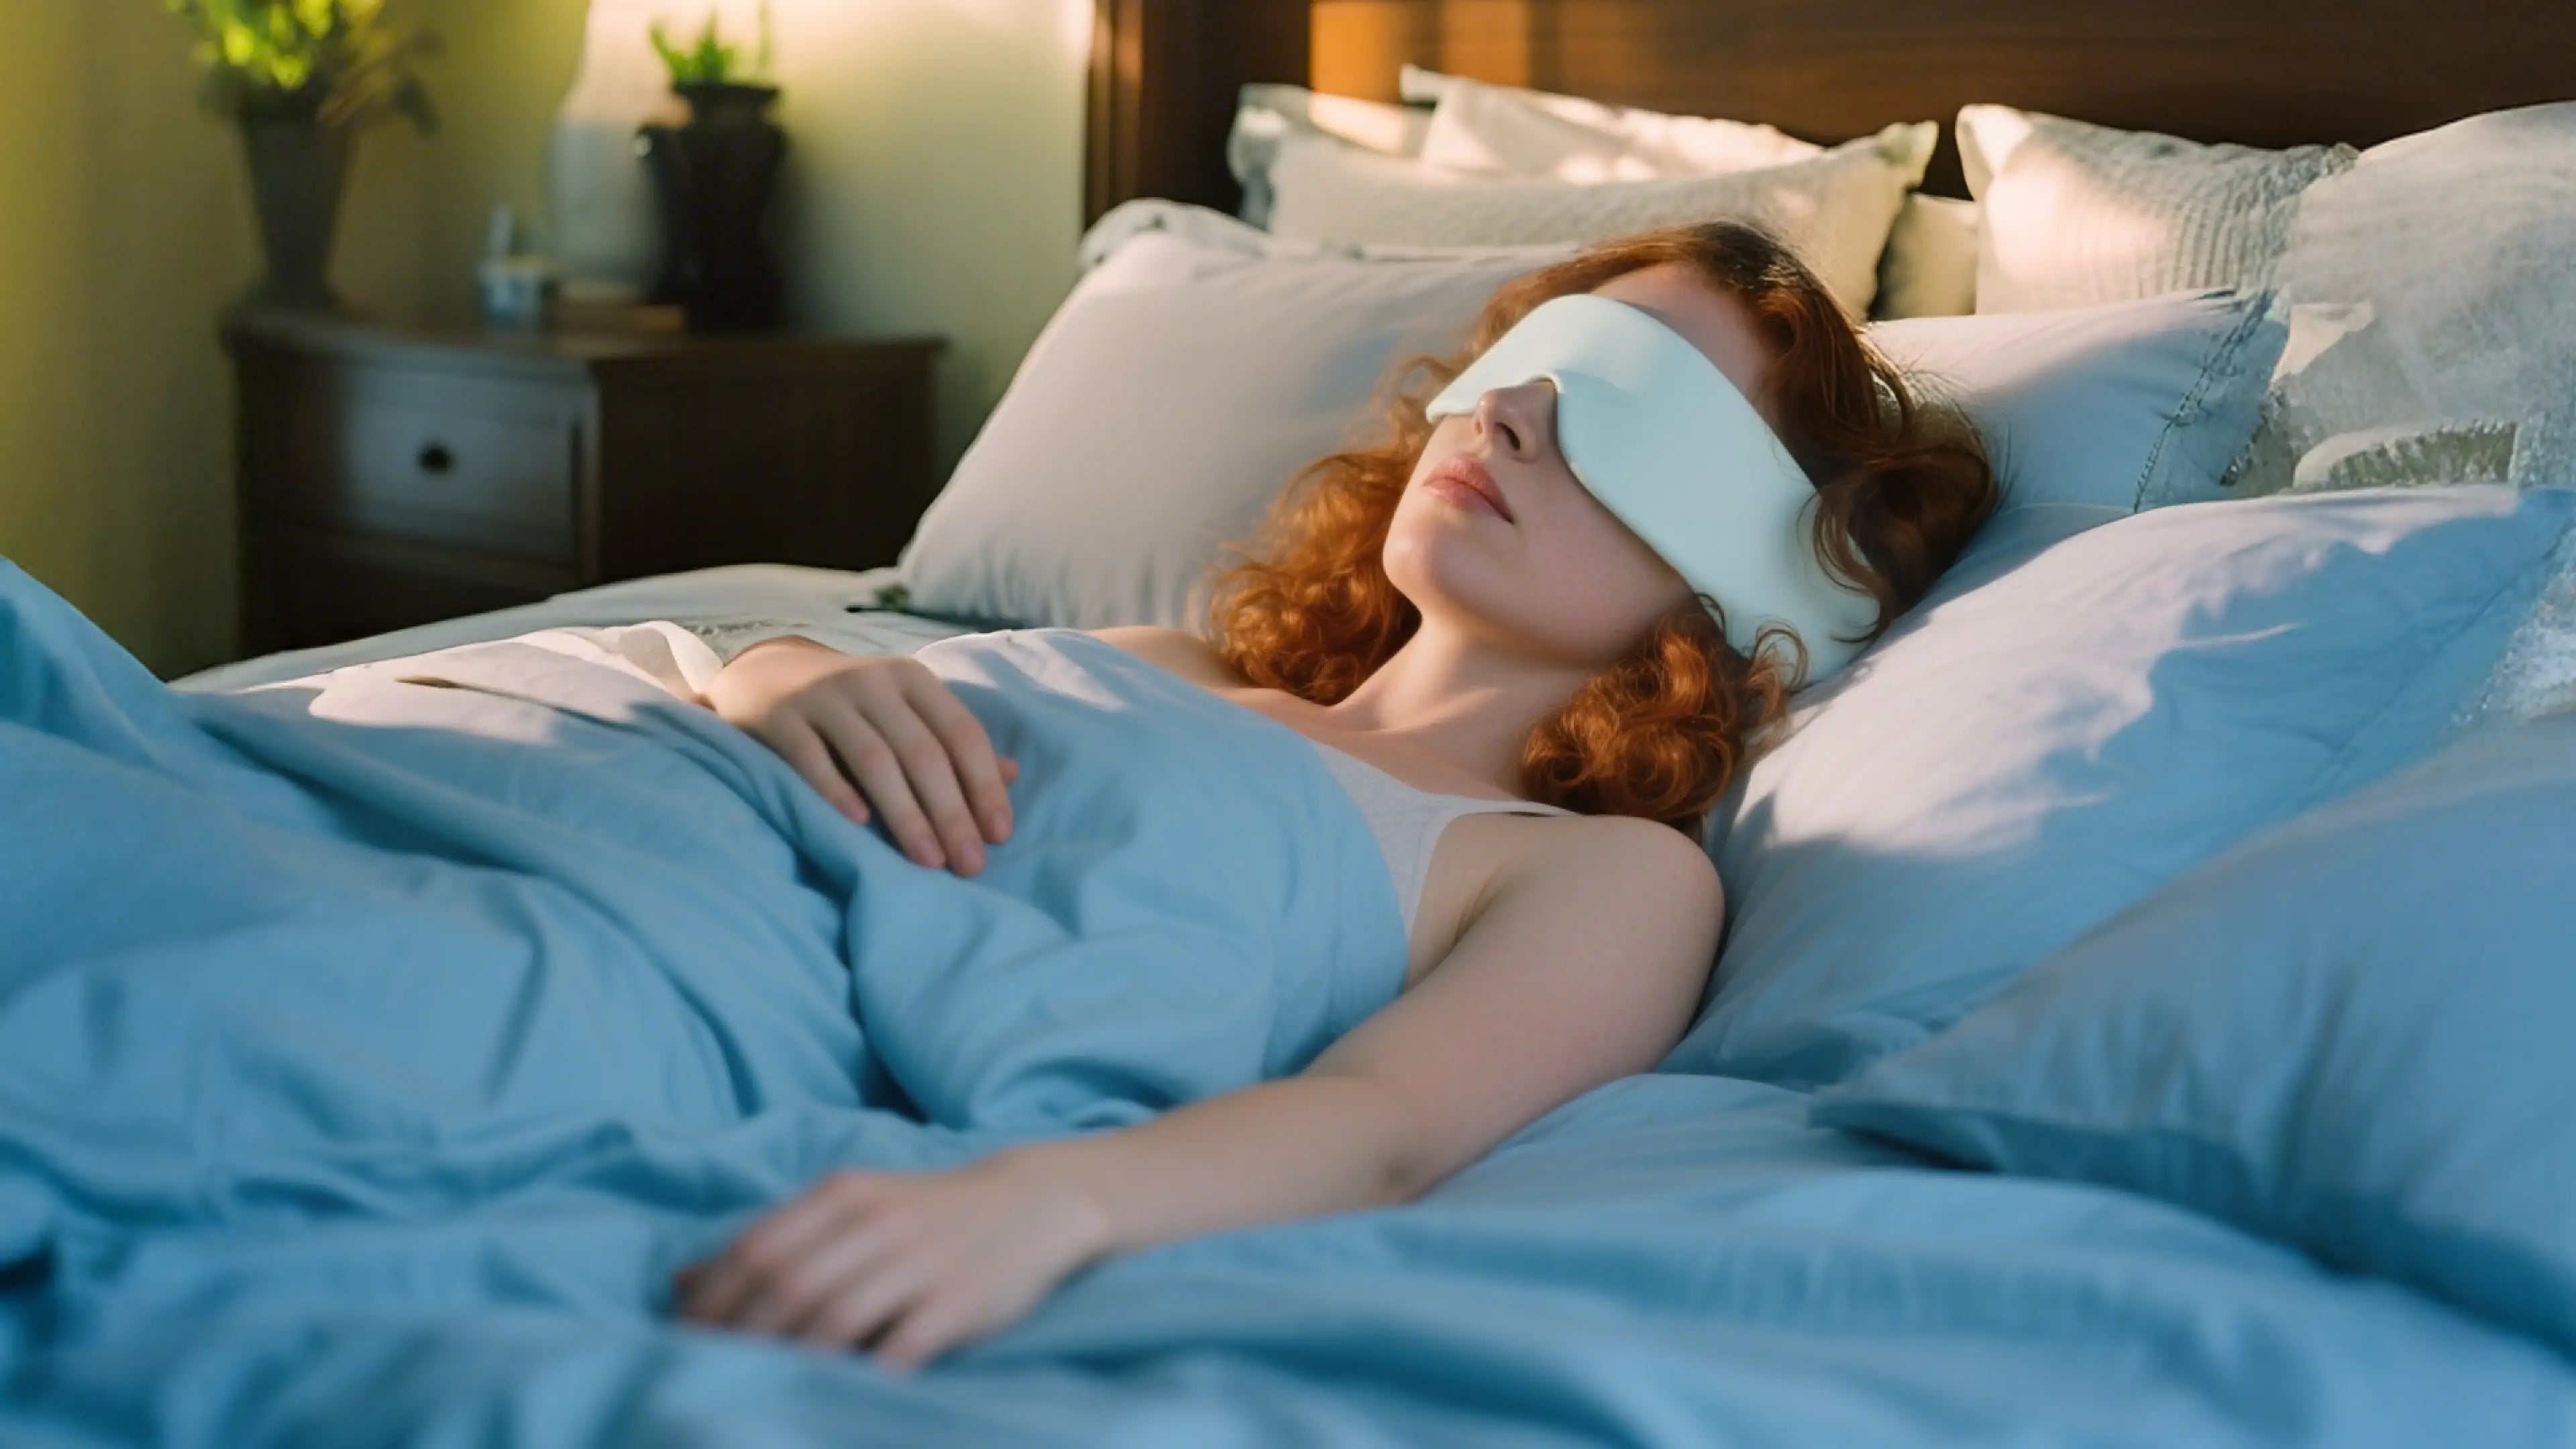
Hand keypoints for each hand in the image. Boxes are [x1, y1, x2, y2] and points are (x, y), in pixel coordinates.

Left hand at [673, 1154, 1112, 1371]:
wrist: (1034, 1204)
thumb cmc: (926, 1215)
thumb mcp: (850, 1208)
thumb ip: (774, 1240)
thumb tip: (679, 1283)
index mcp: (843, 1194)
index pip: (755, 1248)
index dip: (711, 1300)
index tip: (682, 1339)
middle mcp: (877, 1221)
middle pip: (786, 1286)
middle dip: (739, 1338)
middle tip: (709, 1375)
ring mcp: (920, 1261)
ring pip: (834, 1319)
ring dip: (789, 1362)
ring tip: (761, 1390)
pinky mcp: (959, 1301)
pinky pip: (897, 1348)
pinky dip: (859, 1376)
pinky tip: (835, 1395)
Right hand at [702, 637, 1018, 874]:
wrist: (765, 674)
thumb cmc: (852, 706)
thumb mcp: (904, 711)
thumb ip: (951, 741)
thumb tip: (1012, 775)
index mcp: (912, 680)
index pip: (961, 732)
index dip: (984, 785)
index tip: (1000, 836)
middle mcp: (872, 682)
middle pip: (922, 751)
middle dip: (951, 812)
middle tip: (969, 864)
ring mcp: (824, 697)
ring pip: (874, 759)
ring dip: (905, 813)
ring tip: (928, 860)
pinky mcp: (782, 718)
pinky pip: (812, 759)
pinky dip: (837, 791)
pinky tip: (860, 826)